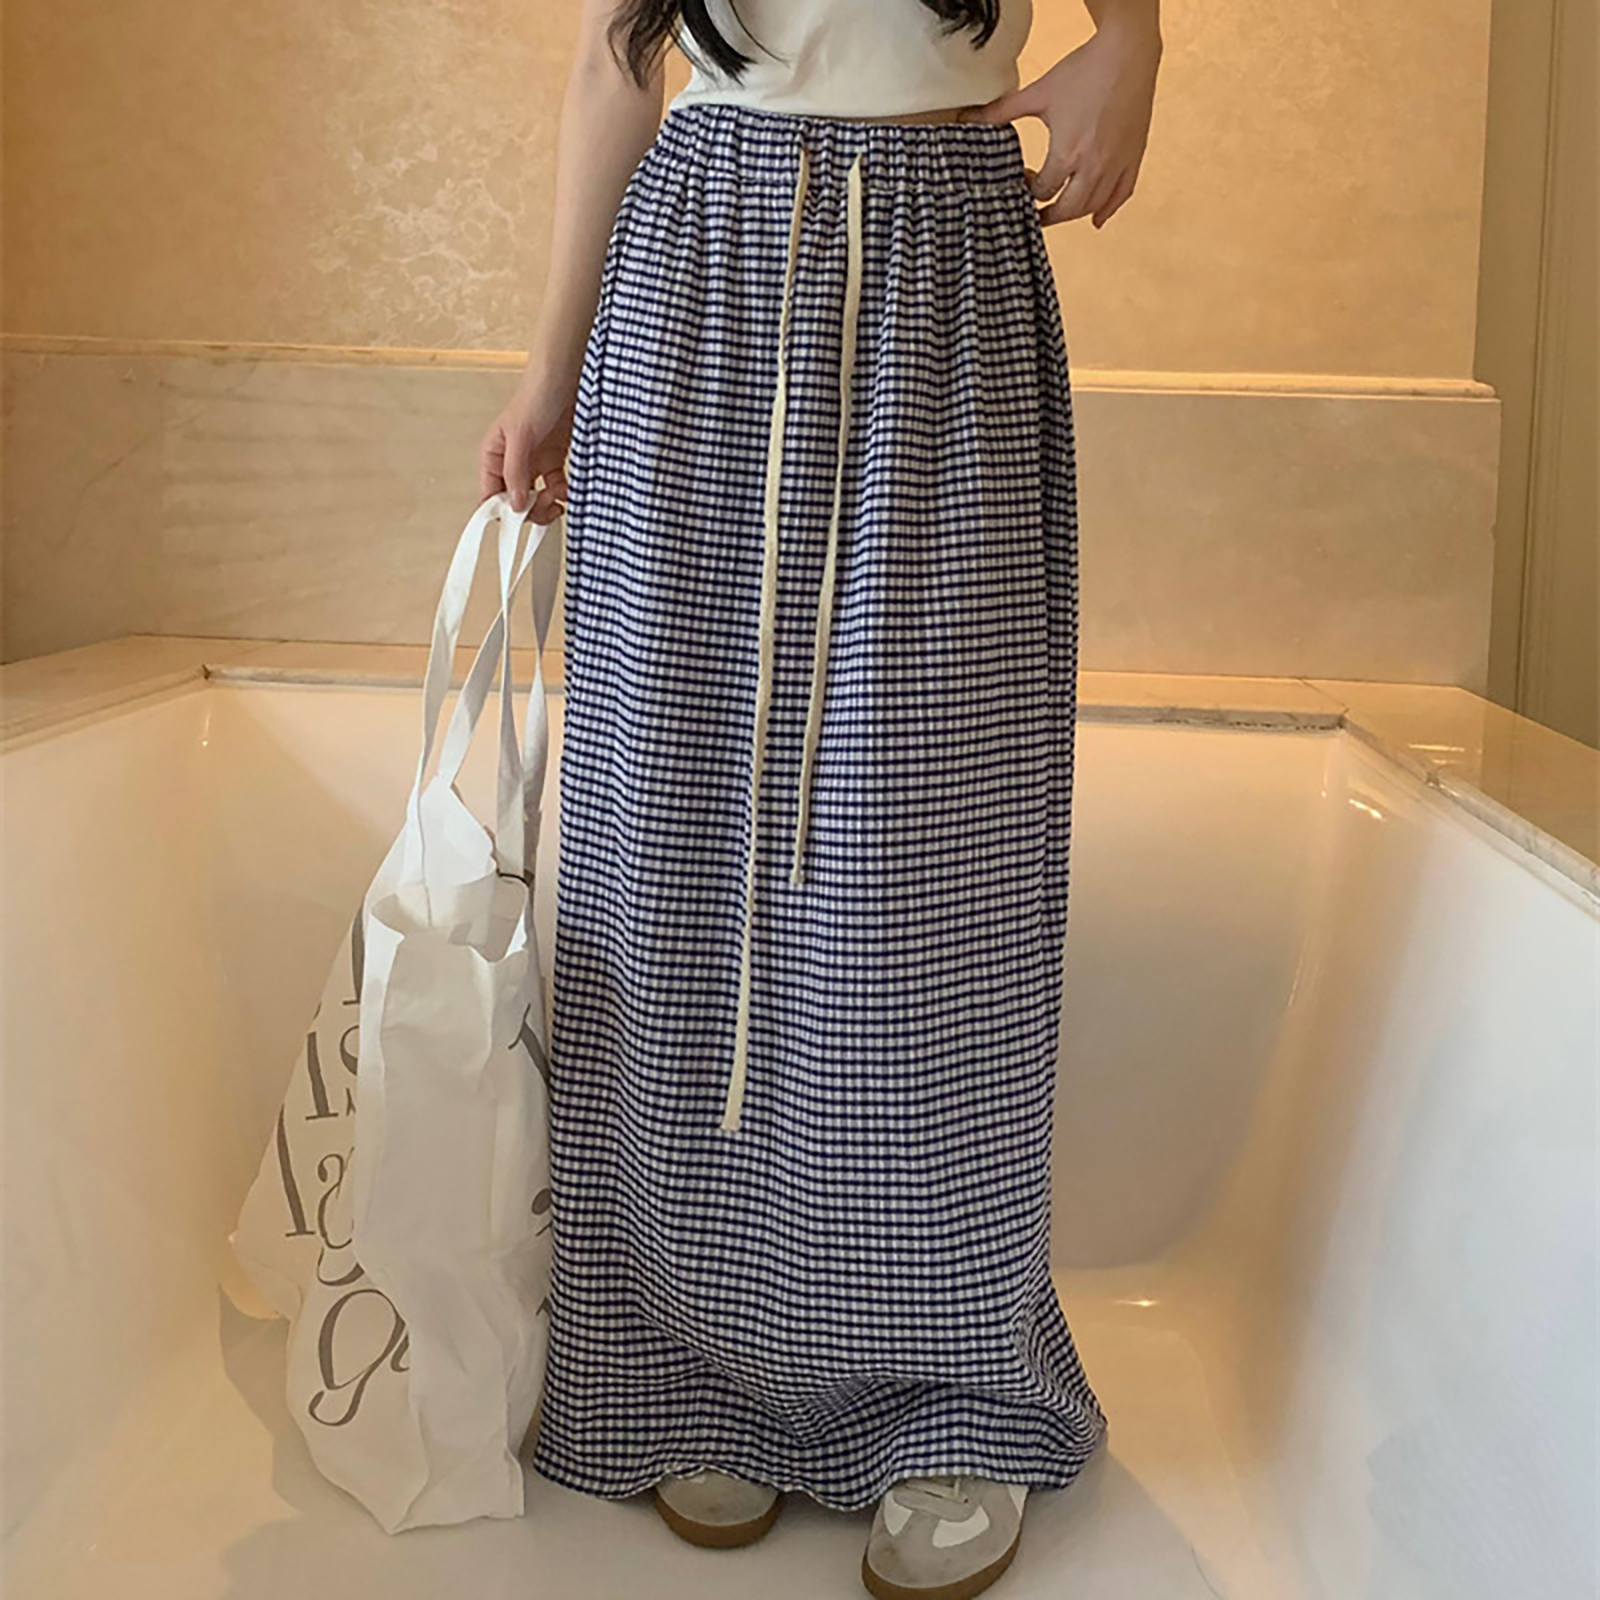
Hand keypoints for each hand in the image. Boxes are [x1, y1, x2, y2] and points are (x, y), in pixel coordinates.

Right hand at [479, 373, 575, 518]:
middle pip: (515, 502)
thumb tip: (515, 504)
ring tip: (558, 496)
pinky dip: (562, 493)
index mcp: (494, 456)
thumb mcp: (521, 434)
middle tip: (546, 503)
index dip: (504, 511)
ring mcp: (534, 463)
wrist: (566, 377)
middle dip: (531, 508)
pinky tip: (568, 489)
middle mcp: (512, 463)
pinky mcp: (554, 460)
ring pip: (536, 498)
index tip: (521, 518)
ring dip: (548, 504)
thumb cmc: (536, 395)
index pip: (491, 495)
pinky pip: (556, 487)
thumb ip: (515, 471)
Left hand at [975, 17, 1160, 228]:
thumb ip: (1002, 112)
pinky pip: (1121, 194)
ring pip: (1093, 206)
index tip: (1026, 178)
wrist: (1127, 53)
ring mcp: (1116, 165)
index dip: (1029, 189)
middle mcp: (1093, 167)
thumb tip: (968, 118)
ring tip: (1061, 212)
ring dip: (1074, 214)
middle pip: (1067, 210)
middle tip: (1037, 215)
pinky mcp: (1133, 157)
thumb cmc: (1084, 71)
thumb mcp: (1039, 93)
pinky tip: (1097, 220)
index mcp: (1067, 154)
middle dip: (1049, 215)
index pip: (1043, 191)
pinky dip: (1108, 210)